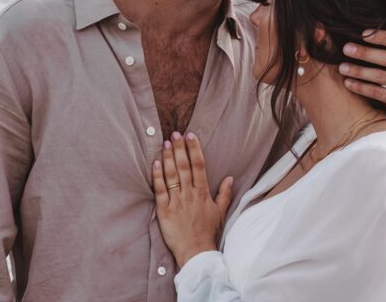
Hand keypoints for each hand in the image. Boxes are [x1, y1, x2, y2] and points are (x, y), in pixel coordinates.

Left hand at [152, 132, 232, 267]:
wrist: (196, 252)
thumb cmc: (208, 232)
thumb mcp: (220, 212)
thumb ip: (225, 193)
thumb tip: (230, 177)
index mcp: (203, 193)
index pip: (199, 165)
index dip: (194, 149)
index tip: (190, 135)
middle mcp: (190, 194)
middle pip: (184, 166)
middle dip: (179, 148)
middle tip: (175, 134)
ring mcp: (176, 201)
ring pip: (172, 175)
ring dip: (168, 158)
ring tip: (165, 143)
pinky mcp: (164, 210)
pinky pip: (160, 190)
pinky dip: (157, 176)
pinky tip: (155, 163)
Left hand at [338, 30, 385, 158]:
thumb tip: (372, 17)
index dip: (381, 36)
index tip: (361, 33)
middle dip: (364, 53)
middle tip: (345, 48)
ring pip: (381, 76)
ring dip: (358, 71)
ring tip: (342, 67)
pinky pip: (377, 92)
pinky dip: (360, 87)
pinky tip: (347, 82)